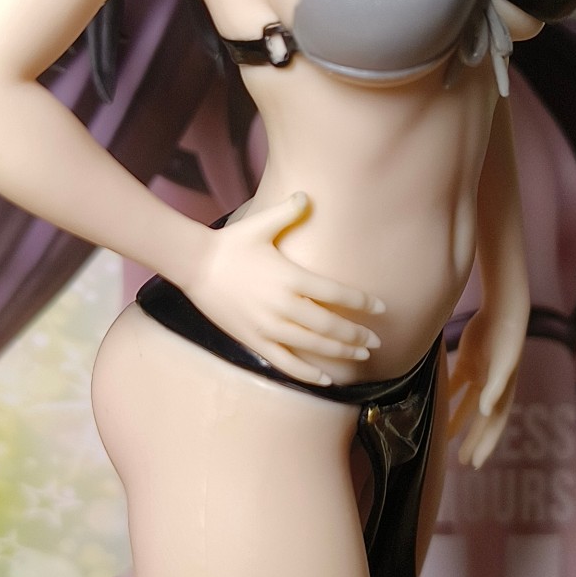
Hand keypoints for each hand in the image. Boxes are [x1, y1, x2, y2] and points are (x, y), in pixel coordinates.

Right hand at [183, 192, 383, 384]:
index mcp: (290, 277)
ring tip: (362, 354)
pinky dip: (308, 374)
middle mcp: (283, 306)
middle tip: (377, 340)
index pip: (336, 293)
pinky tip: (327, 380)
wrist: (193, 266)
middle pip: (330, 325)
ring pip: (313, 346)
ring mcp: (268, 327)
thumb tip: (307, 195)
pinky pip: (286, 363)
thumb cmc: (230, 244)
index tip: (381, 308)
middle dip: (357, 334)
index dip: (362, 303)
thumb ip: (288, 210)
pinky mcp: (254, 341)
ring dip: (340, 352)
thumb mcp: (260, 224)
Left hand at [447, 302, 526, 468]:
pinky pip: (455, 385)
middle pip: (481, 421)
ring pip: (466, 406)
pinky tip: (435, 409)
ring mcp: (479, 375)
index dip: (486, 444)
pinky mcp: (467, 363)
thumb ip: (495, 388)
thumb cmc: (507, 338)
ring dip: (457, 422)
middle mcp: (491, 387)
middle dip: (473, 440)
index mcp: (503, 392)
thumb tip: (485, 412)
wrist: (502, 310)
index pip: (494, 425)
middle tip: (463, 461)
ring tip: (444, 441)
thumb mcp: (504, 364)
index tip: (475, 463)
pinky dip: (447, 397)